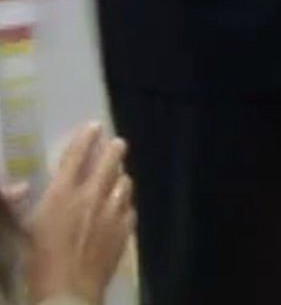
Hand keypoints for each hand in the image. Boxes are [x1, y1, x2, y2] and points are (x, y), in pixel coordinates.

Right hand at [27, 123, 135, 304]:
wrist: (68, 291)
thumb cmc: (38, 260)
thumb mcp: (23, 229)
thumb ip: (18, 206)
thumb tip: (19, 187)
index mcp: (63, 193)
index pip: (77, 156)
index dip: (86, 138)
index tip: (95, 126)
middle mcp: (92, 196)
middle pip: (110, 162)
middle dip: (114, 149)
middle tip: (116, 143)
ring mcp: (112, 212)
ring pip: (124, 183)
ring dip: (121, 176)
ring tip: (118, 175)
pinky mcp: (125, 230)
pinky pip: (129, 208)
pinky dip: (125, 203)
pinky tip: (121, 206)